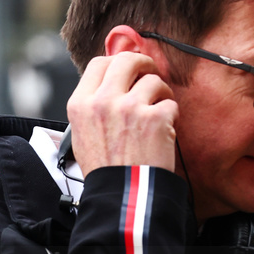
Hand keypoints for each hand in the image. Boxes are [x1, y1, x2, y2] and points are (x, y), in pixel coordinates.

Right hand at [66, 52, 178, 175]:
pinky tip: (166, 128)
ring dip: (161, 92)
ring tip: (159, 110)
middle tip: (150, 72)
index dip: (117, 61)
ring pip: (153, 80)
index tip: (128, 69)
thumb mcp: (82, 134)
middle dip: (143, 63)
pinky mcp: (155, 119)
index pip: (99, 63)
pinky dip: (172, 114)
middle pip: (127, 60)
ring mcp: (130, 108)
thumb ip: (93, 106)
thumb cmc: (106, 169)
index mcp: (81, 104)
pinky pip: (170, 103)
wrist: (123, 194)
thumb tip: (110, 84)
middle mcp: (103, 102)